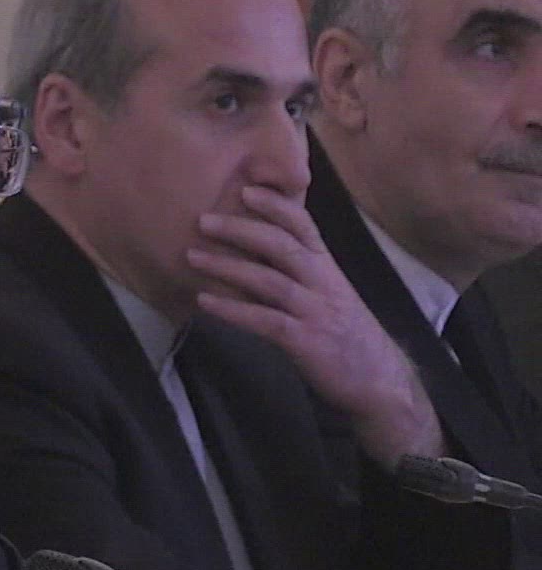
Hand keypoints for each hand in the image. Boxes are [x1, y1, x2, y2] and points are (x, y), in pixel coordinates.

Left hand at [189, 184, 442, 466]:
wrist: (377, 380)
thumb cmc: (342, 331)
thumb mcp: (326, 291)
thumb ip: (298, 268)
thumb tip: (255, 246)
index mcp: (327, 266)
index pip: (304, 225)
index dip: (276, 205)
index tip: (245, 189)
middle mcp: (323, 282)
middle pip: (282, 246)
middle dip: (241, 229)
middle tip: (203, 220)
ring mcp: (316, 311)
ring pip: (269, 280)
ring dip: (227, 266)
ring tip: (192, 256)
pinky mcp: (306, 341)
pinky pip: (265, 320)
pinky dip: (232, 309)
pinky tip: (204, 302)